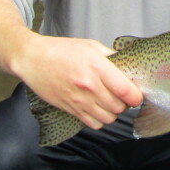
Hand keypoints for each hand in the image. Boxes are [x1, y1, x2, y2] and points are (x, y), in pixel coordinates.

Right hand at [14, 34, 143, 129]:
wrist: (32, 59)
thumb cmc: (60, 50)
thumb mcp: (90, 46)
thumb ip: (111, 57)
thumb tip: (129, 68)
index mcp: (96, 67)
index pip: (126, 91)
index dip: (136, 96)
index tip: (137, 93)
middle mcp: (89, 86)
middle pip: (120, 107)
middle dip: (126, 102)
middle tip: (122, 94)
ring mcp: (79, 100)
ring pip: (109, 118)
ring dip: (113, 111)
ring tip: (109, 100)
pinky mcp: (71, 109)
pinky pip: (94, 124)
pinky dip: (100, 119)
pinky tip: (97, 107)